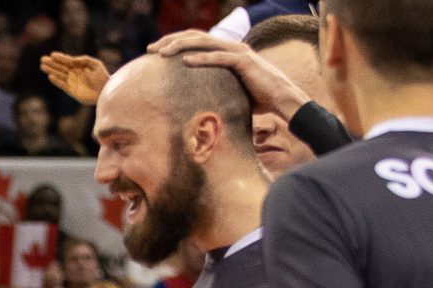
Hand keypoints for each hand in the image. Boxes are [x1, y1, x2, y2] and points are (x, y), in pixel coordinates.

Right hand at [40, 52, 110, 105]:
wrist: (105, 91)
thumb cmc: (102, 77)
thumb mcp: (96, 64)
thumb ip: (84, 60)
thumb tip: (73, 59)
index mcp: (79, 66)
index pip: (67, 61)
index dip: (60, 58)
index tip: (52, 54)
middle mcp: (73, 74)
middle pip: (60, 67)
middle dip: (51, 63)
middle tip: (42, 59)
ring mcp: (72, 82)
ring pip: (59, 75)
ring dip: (51, 71)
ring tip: (42, 66)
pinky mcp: (71, 91)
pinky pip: (62, 85)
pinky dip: (56, 81)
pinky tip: (50, 77)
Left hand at [150, 31, 309, 120]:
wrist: (282, 100)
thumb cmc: (256, 99)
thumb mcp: (229, 91)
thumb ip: (213, 89)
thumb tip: (192, 106)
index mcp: (226, 51)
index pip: (196, 41)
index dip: (175, 43)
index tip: (155, 52)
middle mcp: (231, 47)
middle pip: (195, 36)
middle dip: (171, 40)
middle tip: (151, 49)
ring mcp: (238, 52)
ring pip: (204, 42)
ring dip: (181, 45)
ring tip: (162, 52)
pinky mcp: (244, 62)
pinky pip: (219, 57)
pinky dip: (202, 58)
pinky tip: (185, 61)